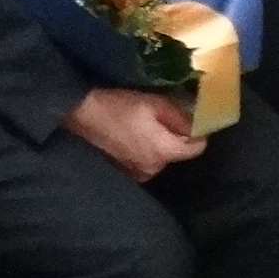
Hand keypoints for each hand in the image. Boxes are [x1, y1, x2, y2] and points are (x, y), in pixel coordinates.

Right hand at [65, 84, 205, 181]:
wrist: (78, 115)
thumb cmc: (117, 106)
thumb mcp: (153, 103)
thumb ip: (181, 115)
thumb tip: (200, 123)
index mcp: (164, 151)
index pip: (197, 147)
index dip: (195, 131)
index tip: (185, 118)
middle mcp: (154, 169)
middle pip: (176, 153)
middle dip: (173, 137)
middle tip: (157, 119)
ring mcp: (137, 174)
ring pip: (159, 158)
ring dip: (156, 146)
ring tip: (139, 129)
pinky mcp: (124, 174)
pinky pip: (143, 163)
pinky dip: (141, 152)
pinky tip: (127, 140)